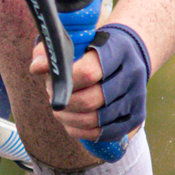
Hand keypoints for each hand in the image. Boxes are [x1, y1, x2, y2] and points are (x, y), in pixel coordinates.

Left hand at [27, 21, 149, 144]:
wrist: (129, 55)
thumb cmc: (94, 47)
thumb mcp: (74, 40)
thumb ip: (53, 51)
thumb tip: (37, 68)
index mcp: (118, 50)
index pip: (88, 72)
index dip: (66, 81)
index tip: (53, 80)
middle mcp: (132, 74)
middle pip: (91, 101)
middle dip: (64, 102)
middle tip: (52, 96)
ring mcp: (136, 98)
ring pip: (95, 121)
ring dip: (69, 118)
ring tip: (59, 109)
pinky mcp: (136, 117)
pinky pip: (104, 134)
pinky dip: (81, 131)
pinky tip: (71, 122)